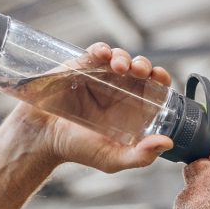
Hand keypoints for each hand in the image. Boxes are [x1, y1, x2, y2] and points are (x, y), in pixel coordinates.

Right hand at [7, 42, 173, 172]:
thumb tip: (168, 143)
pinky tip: (103, 54)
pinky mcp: (79, 67)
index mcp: (130, 109)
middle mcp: (117, 91)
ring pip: (119, 57)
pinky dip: (101, 49)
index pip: (153, 88)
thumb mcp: (112, 159)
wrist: (41, 139)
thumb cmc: (76, 150)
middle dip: (144, 65)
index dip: (160, 80)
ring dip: (124, 57)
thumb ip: (141, 156)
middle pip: (139, 69)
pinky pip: (94, 53)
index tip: (160, 78)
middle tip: (140, 71)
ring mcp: (99, 78)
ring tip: (120, 66)